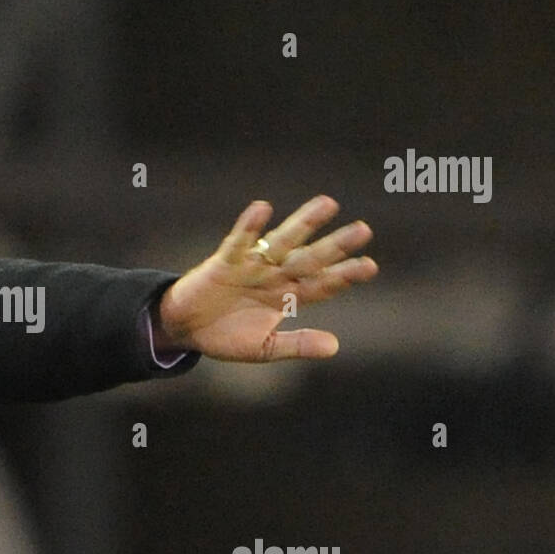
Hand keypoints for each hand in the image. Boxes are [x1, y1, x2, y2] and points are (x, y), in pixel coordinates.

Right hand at [153, 195, 377, 361]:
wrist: (184, 330)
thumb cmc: (224, 336)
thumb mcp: (264, 348)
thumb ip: (297, 345)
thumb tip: (335, 346)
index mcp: (286, 296)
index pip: (321, 283)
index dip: (344, 275)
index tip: (369, 266)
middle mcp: (273, 276)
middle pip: (310, 258)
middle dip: (335, 246)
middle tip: (363, 229)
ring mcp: (251, 266)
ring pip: (282, 242)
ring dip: (303, 224)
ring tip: (327, 205)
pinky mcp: (224, 262)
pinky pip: (238, 242)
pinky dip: (249, 227)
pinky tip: (262, 209)